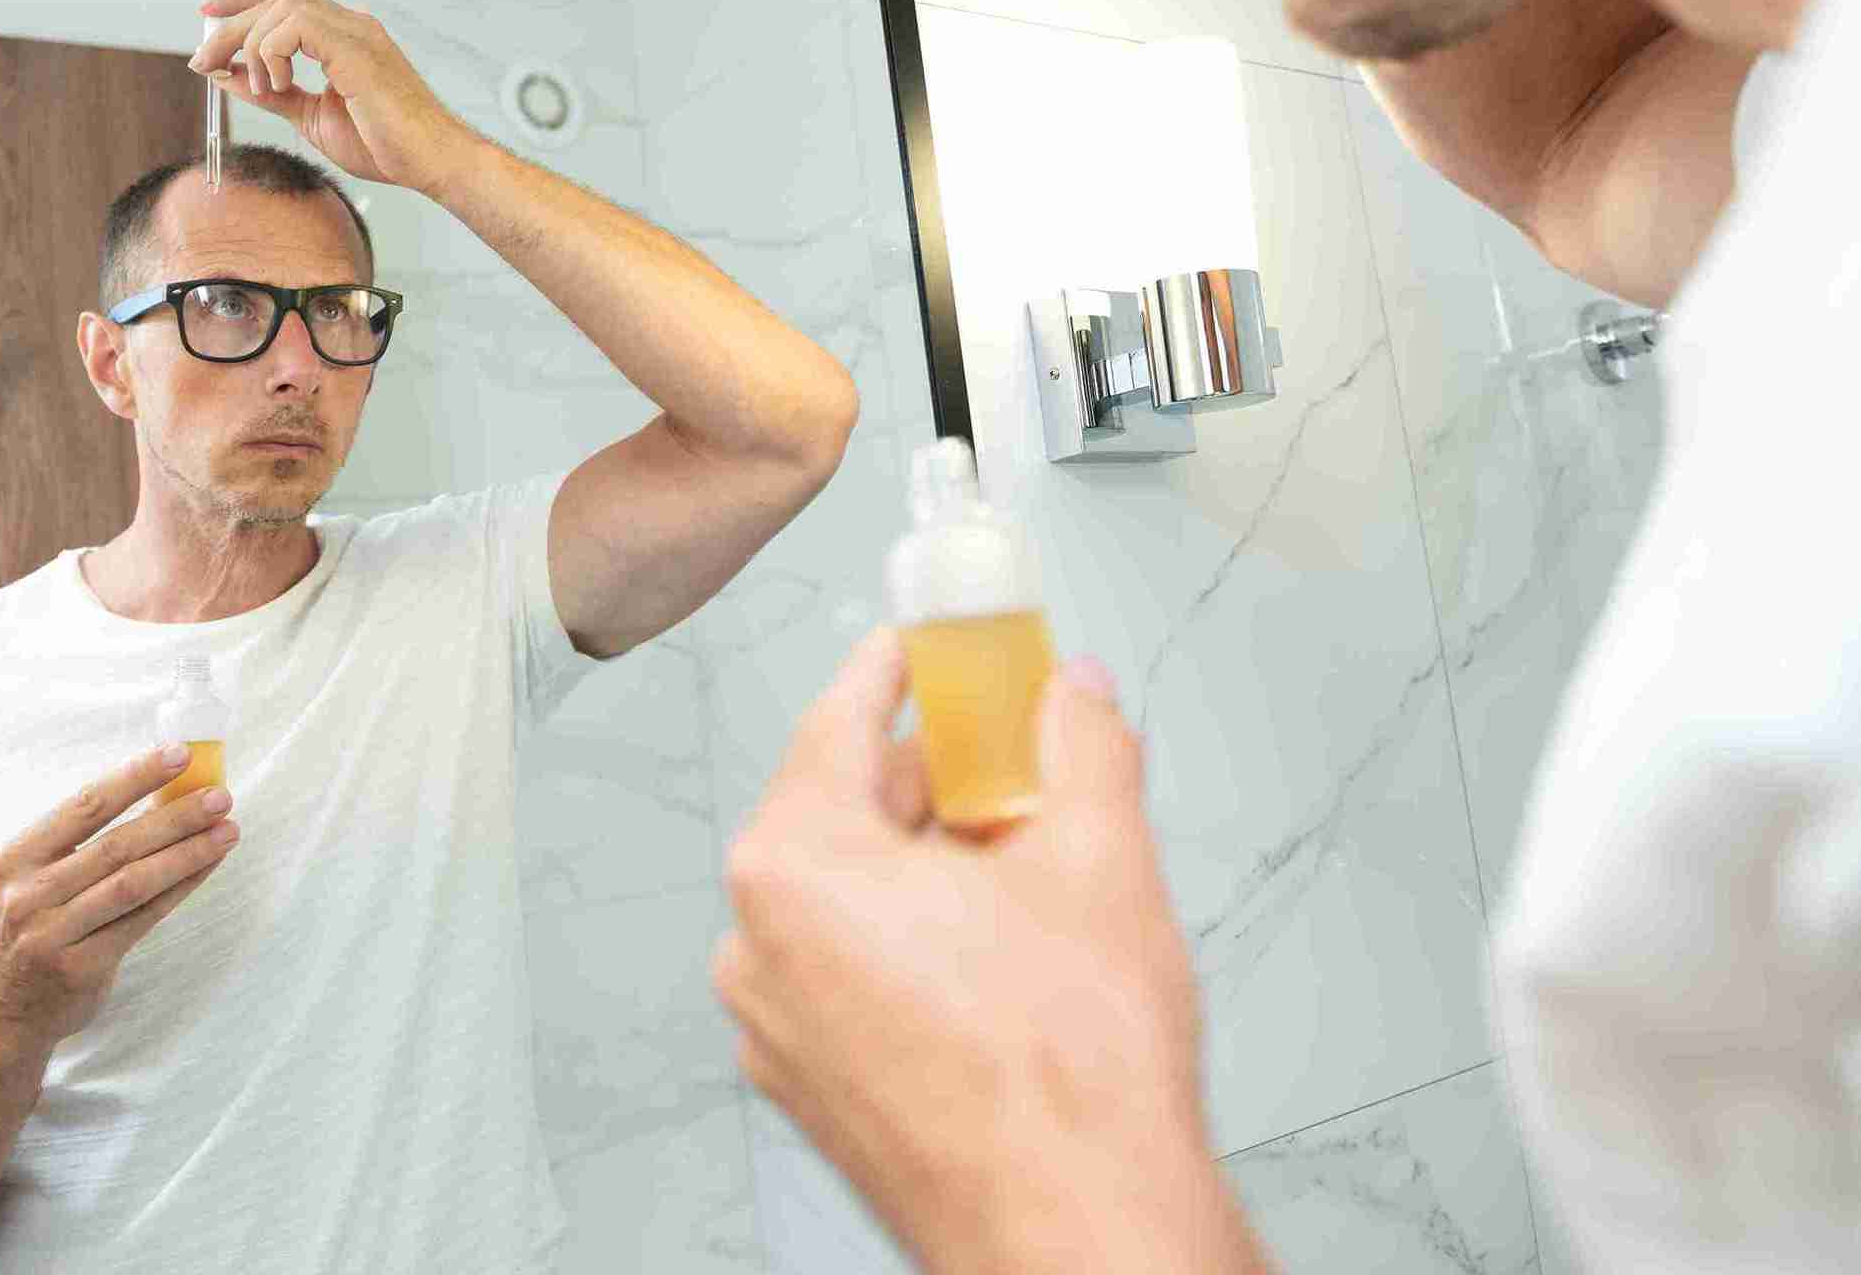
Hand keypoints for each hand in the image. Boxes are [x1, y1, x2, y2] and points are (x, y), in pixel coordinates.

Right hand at [0, 745, 239, 1044]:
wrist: (3, 1008)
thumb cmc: (38, 924)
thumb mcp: (40, 877)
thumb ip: (89, 841)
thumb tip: (166, 793)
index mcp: (18, 858)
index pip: (85, 806)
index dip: (135, 777)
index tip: (180, 754)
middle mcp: (29, 894)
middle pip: (116, 845)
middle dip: (175, 816)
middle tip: (220, 796)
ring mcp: (52, 934)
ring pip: (133, 883)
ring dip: (187, 853)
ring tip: (227, 830)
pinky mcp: (81, 967)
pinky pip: (143, 919)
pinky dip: (181, 888)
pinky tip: (209, 866)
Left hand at [191, 0, 480, 196]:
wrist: (430, 163)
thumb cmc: (386, 145)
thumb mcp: (311, 117)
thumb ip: (272, 94)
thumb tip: (228, 76)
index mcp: (344, 37)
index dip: (241, 0)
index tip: (207, 19)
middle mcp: (351, 24)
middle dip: (230, 25)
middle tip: (205, 61)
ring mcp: (357, 32)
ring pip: (281, 7)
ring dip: (253, 45)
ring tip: (265, 88)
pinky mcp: (357, 48)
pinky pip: (296, 27)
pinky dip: (273, 54)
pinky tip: (281, 85)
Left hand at [713, 630, 1264, 1274]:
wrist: (1079, 1231)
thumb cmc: (1071, 1080)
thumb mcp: (1099, 857)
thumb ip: (1083, 745)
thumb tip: (1075, 694)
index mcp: (798, 869)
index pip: (837, 722)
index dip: (895, 670)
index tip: (921, 644)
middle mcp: (760, 947)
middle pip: (842, 810)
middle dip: (935, 778)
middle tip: (1014, 757)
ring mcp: (778, 1027)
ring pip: (848, 897)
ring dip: (929, 863)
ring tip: (1027, 865)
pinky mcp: (812, 1087)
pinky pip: (848, 970)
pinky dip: (910, 937)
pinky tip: (999, 948)